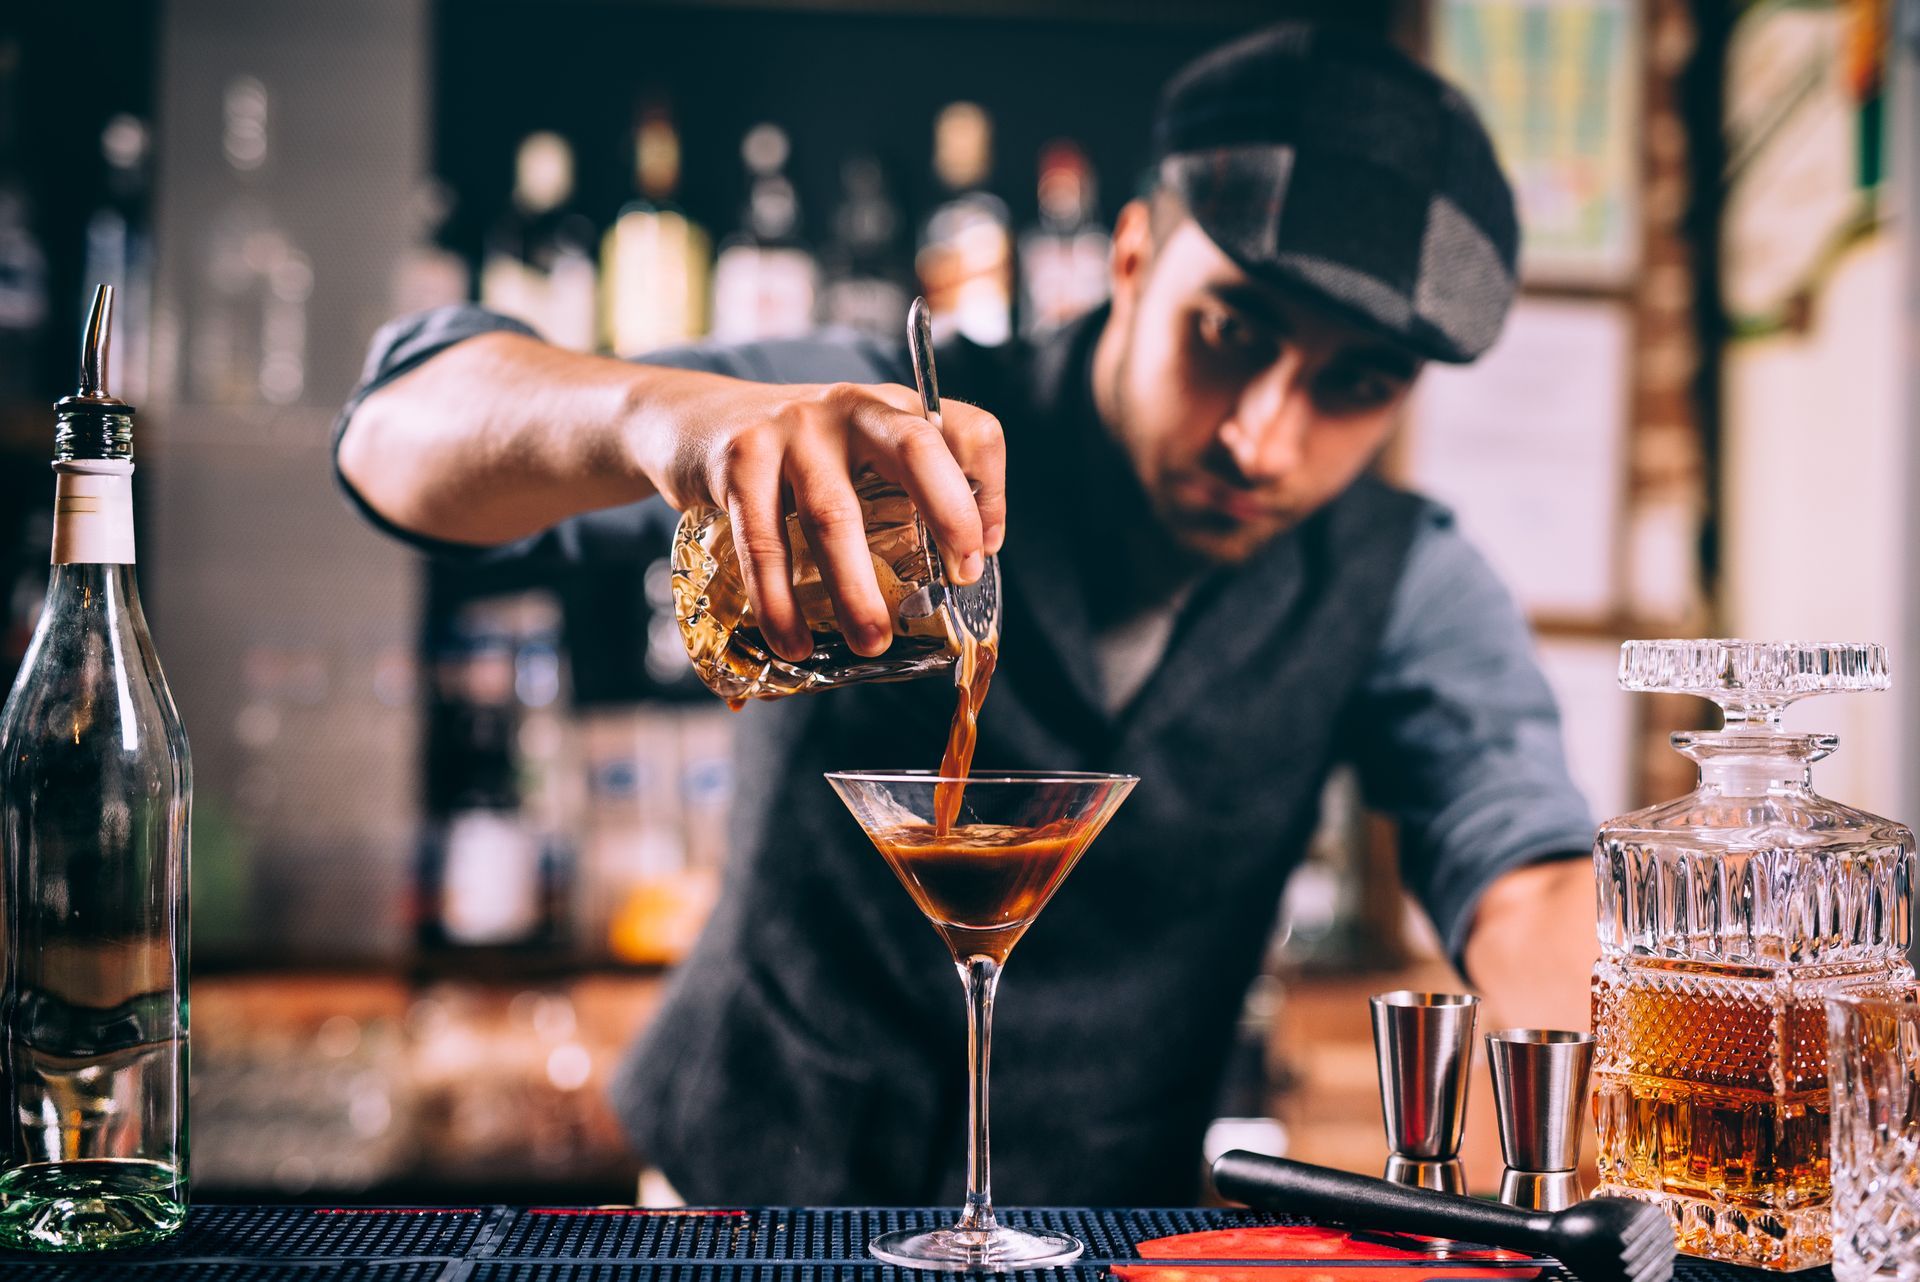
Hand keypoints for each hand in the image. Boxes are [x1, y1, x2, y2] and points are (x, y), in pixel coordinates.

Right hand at [638, 378, 1005, 662]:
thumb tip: (940, 588)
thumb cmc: (793, 459)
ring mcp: (794, 428)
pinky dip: (779, 600)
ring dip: (855, 588)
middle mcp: (852, 408)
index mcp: (895, 410)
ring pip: (835, 514)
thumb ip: (896, 498)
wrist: (692, 420)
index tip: (985, 551)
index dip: (990, 490)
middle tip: (958, 582)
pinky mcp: (740, 458)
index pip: (969, 428)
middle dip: (949, 516)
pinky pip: (764, 540)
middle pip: (916, 449)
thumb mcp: (854, 457)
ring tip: (871, 642)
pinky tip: (792, 642)